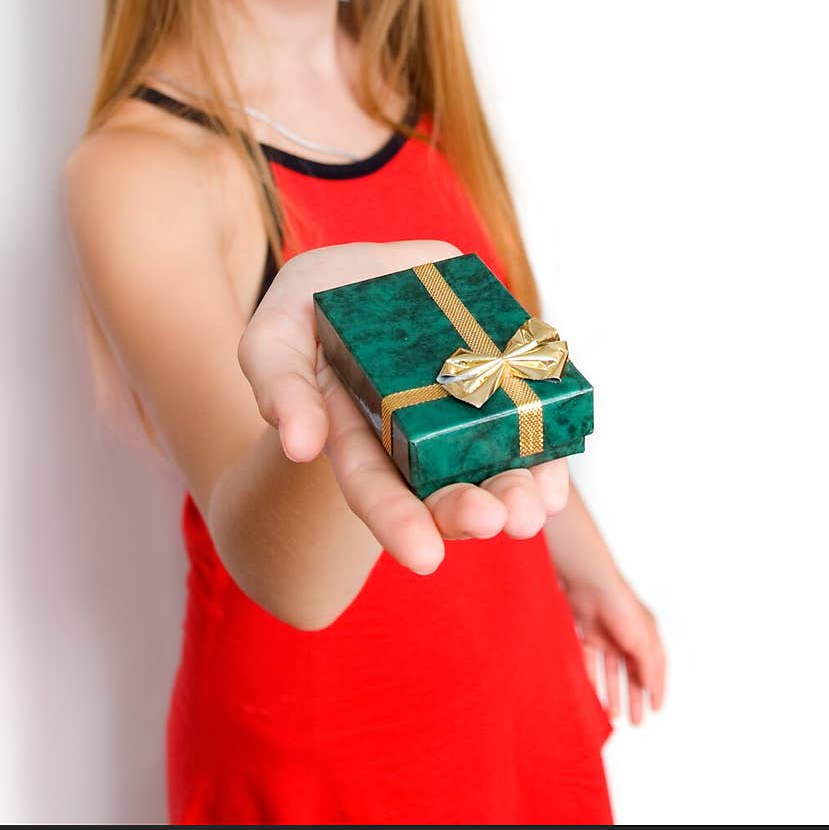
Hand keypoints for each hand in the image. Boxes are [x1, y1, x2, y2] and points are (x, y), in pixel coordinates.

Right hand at [238, 240, 570, 574]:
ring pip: (493, 463)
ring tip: (533, 511)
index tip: (424, 557)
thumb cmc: (310, 306)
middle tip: (492, 522)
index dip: (397, 523)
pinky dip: (546, 451)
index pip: (375, 489)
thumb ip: (279, 384)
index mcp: (357, 439)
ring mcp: (462, 410)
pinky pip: (532, 418)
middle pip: (440, 488)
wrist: (368, 272)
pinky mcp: (501, 374)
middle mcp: (415, 439)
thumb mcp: (274, 335)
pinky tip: (554, 480)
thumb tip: (302, 445)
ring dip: (517, 492)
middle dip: (466, 510)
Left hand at [559, 574, 666, 724]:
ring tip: (614, 717)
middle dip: (634, 698)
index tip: (655, 710)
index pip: (655, 668)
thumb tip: (653, 691)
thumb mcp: (643, 641)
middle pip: (633, 674)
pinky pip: (591, 664)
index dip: (656, 689)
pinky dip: (593, 681)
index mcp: (647, 636)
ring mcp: (608, 637)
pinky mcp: (588, 636)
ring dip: (613, 694)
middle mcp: (628, 638)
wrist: (589, 584)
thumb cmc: (621, 607)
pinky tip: (593, 698)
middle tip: (636, 722)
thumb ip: (649, 668)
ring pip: (612, 672)